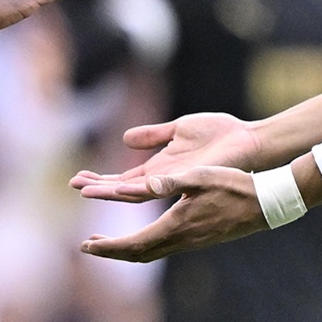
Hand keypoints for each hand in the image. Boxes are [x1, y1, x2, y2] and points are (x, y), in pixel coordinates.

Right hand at [71, 112, 262, 201]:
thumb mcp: (178, 129)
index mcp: (160, 170)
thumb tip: (125, 138)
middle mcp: (164, 180)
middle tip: (73, 186)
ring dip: (111, 190)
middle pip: (123, 188)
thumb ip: (153, 135)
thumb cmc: (219, 135)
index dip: (100, 180)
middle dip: (98, 187)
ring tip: (87, 190)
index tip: (77, 179)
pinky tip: (119, 186)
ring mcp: (174, 182)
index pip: (123, 179)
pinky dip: (137, 187)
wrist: (247, 141)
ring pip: (135, 192)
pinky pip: (158, 187)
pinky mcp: (187, 179)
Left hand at [79, 166, 265, 261]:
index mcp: (176, 225)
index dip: (108, 248)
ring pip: (150, 253)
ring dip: (126, 250)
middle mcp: (181, 240)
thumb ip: (171, 181)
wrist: (266, 205)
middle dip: (111, 252)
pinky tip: (142, 237)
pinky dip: (144, 246)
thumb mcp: (201, 176)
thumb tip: (143, 185)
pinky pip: (163, 248)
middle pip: (138, 254)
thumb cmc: (235, 186)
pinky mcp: (198, 239)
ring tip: (107, 243)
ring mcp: (191, 243)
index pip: (134, 244)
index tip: (86, 246)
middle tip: (87, 247)